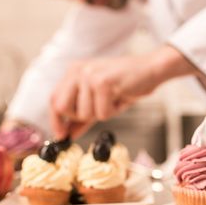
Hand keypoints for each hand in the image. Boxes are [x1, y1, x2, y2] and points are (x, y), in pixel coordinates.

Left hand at [50, 45, 196, 138]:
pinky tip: (120, 97)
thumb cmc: (127, 84)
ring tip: (114, 99)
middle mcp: (78, 70)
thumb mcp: (99, 100)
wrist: (151, 70)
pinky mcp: (103, 82)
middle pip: (63, 107)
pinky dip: (113, 111)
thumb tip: (67, 134)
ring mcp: (89, 75)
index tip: (61, 134)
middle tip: (98, 110)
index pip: (54, 99)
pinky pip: (101, 114)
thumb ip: (82, 117)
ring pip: (84, 113)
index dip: (56, 120)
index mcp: (74, 71)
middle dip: (79, 116)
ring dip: (102, 113)